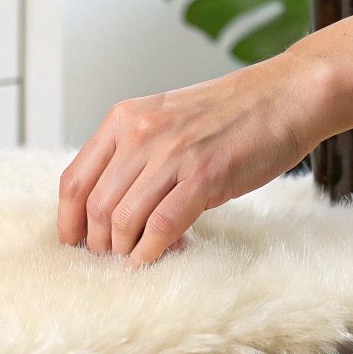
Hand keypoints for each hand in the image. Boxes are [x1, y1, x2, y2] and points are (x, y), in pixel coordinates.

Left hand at [58, 54, 325, 266]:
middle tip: (110, 256)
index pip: (75, 178)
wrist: (284, 96)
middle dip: (97, 241)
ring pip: (123, 218)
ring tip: (135, 257)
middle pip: (95, 205)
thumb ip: (134, 153)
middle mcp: (140, 134)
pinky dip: (152, 250)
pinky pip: (162, 225)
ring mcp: (172, 154)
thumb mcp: (164, 120)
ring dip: (124, 249)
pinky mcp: (205, 176)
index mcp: (124, 119)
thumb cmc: (228, 114)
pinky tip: (154, 257)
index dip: (68, 219)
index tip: (73, 242)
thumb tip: (107, 204)